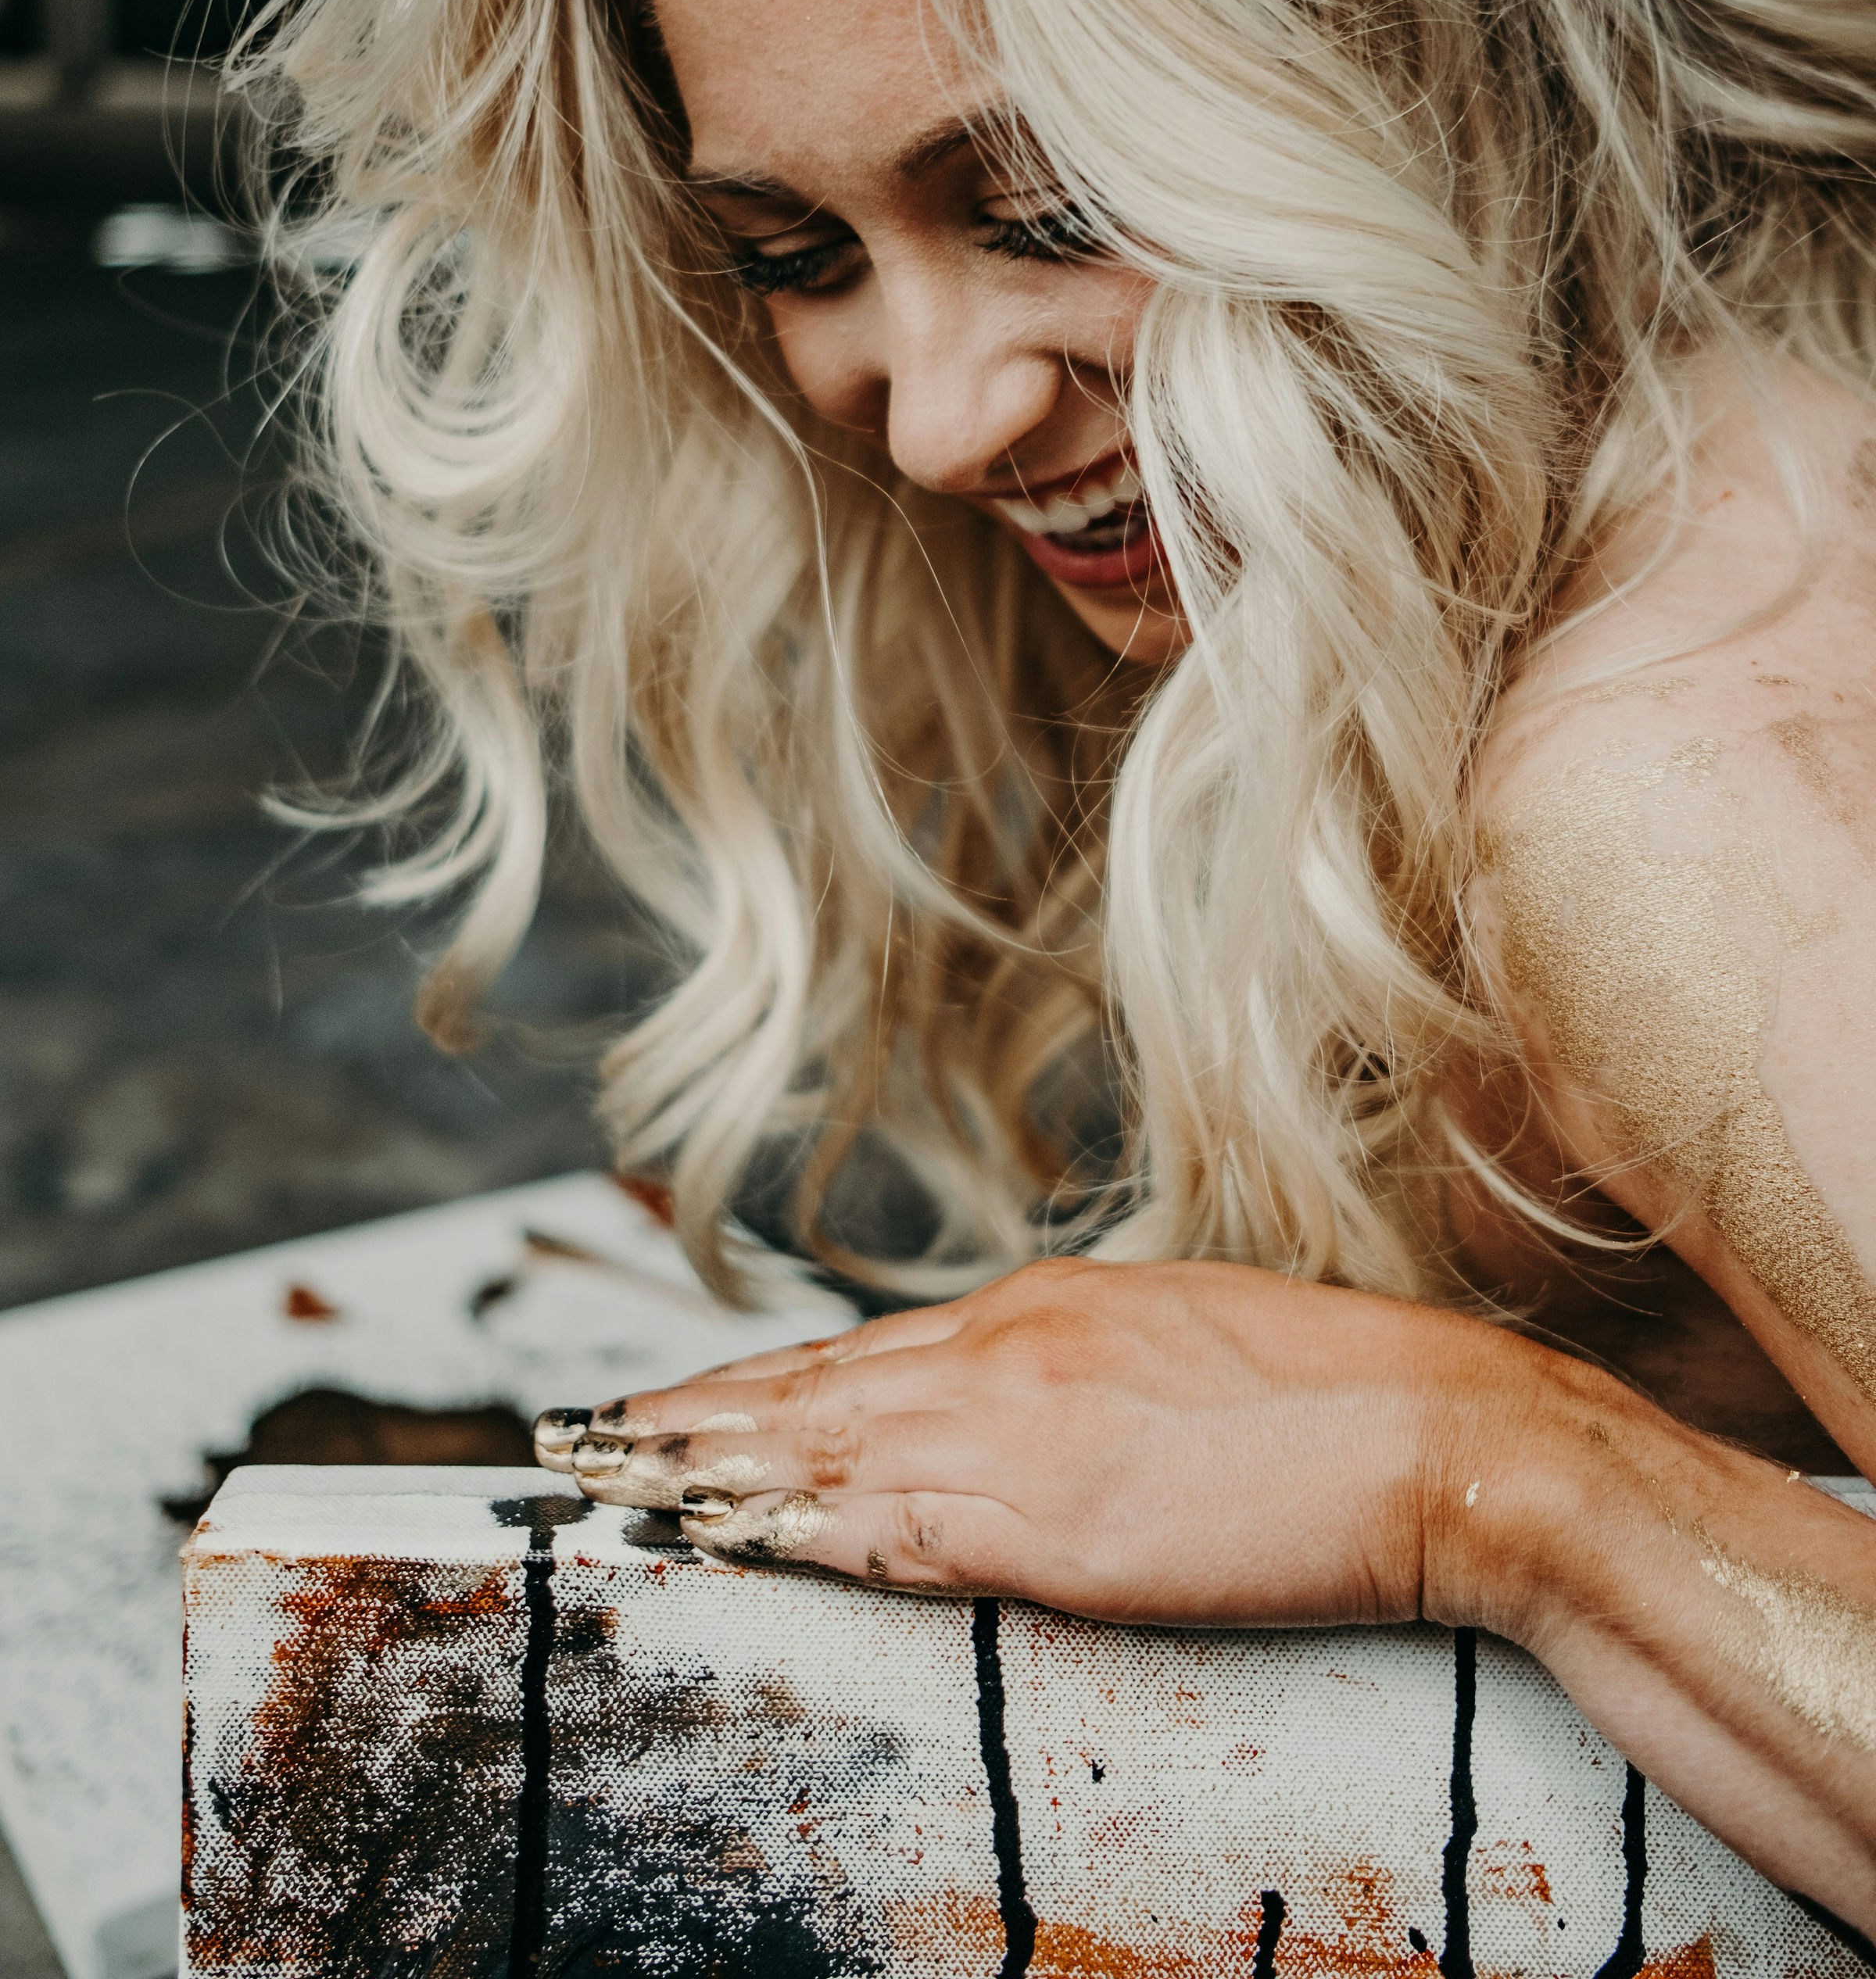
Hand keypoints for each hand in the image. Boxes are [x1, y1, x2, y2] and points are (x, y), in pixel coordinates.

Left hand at [535, 1256, 1516, 1629]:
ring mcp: (1025, 1435)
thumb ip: (1084, 1368)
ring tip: (612, 1486)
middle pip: (812, 1392)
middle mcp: (1011, 1352)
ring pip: (823, 1453)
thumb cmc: (1343, 1394)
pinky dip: (792, 1536)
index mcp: (1045, 1305)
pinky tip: (724, 1542)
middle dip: (689, 1417)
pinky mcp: (1052, 1527)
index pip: (859, 1351)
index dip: (753, 1378)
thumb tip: (1027, 1405)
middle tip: (582, 1436)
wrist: (1445, 1433)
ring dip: (706, 1472)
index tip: (672, 1399)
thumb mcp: (1185, 1342)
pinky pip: (889, 1533)